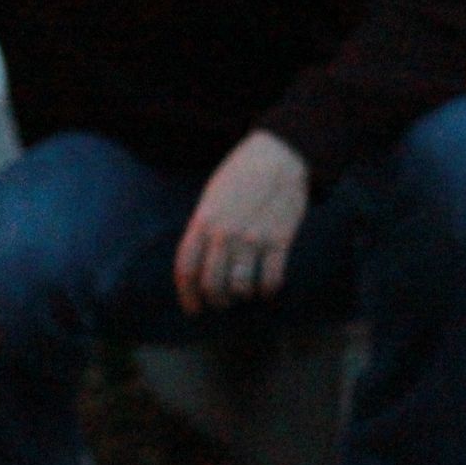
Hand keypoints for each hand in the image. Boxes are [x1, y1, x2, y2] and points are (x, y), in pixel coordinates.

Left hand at [173, 130, 308, 313]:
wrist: (279, 156)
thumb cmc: (242, 174)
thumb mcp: (212, 197)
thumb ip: (203, 228)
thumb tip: (200, 263)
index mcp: (203, 221)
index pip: (186, 268)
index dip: (187, 295)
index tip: (193, 309)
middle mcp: (224, 233)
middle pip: (212, 284)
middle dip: (216, 300)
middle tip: (222, 302)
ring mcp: (252, 238)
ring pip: (241, 287)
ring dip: (242, 296)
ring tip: (245, 292)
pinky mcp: (279, 240)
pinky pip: (271, 279)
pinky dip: (268, 290)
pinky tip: (267, 288)